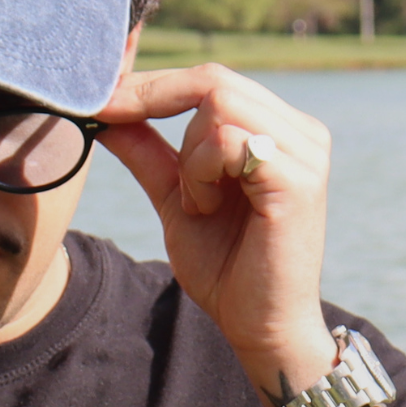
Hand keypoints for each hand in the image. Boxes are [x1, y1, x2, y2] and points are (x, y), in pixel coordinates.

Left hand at [97, 63, 335, 391]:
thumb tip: (107, 112)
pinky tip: (207, 210)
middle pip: (213, 81)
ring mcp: (304, 152)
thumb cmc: (226, 267)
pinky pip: (230, 142)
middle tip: (141, 154)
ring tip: (197, 204)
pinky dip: (202, 175)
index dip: (152, 85)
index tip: (101, 100)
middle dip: (158, 110)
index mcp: (277, 130)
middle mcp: (299, 132)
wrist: (259, 326)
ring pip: (217, 106)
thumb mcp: (175, 198)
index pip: (211, 80)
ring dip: (188, 158)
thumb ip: (148, 153)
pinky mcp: (298, 179)